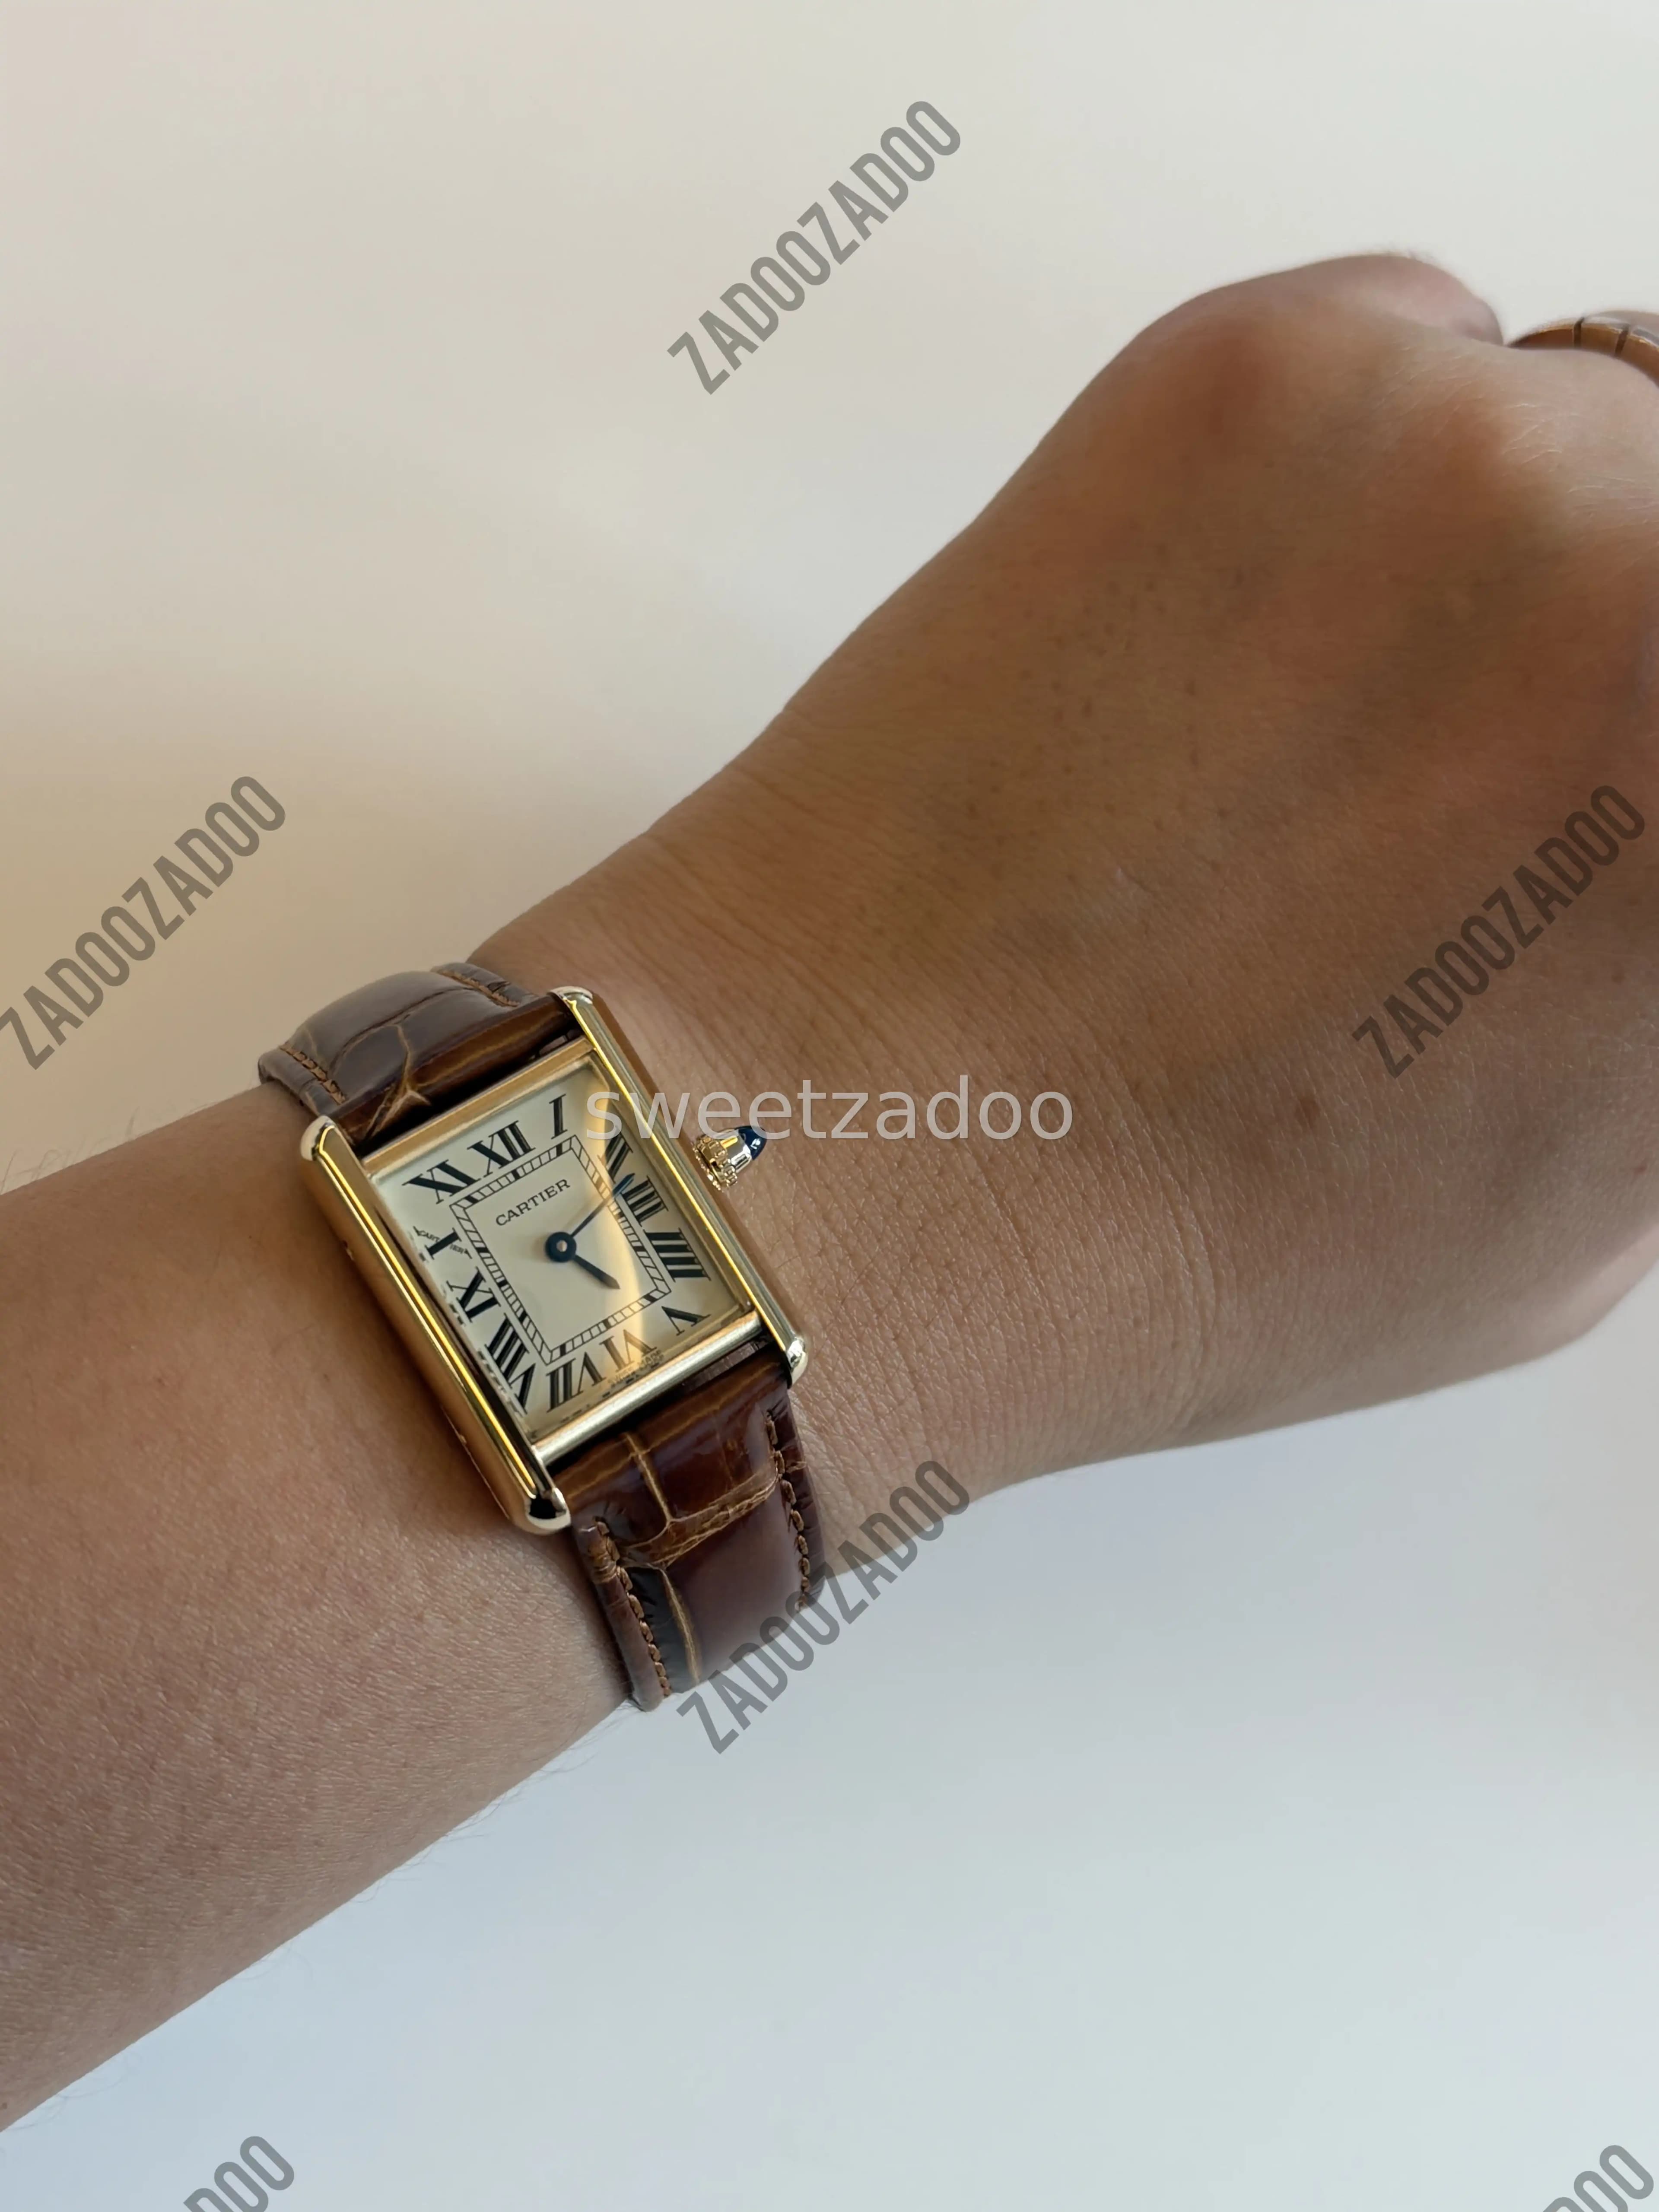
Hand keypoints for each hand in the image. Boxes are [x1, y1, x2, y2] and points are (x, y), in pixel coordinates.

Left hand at [483, 254, 1658, 1542]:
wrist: (864, 1148)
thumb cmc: (1180, 1238)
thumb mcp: (1573, 1204)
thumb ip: (1658, 994)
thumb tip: (1640, 869)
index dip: (1641, 759)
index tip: (1591, 777)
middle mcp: (1645, 586)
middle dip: (1606, 642)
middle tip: (1478, 754)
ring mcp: (1452, 446)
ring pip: (1565, 431)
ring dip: (1480, 556)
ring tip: (1308, 729)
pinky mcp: (1250, 368)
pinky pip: (1402, 351)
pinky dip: (1342, 474)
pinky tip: (1212, 646)